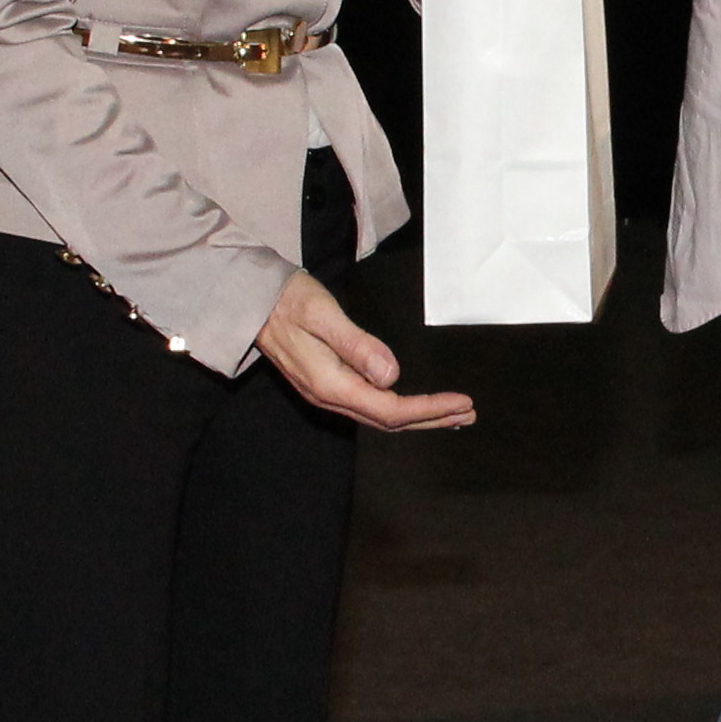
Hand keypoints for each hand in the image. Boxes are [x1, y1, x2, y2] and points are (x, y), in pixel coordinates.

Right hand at [257, 270, 475, 431]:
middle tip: (468, 413)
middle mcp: (330, 396)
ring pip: (381, 416)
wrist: (252, 302)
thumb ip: (357, 345)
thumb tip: (393, 376)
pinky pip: (371, 406)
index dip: (429, 409)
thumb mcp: (323, 314)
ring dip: (419, 417)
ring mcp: (328, 393)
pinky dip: (400, 409)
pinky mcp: (329, 384)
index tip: (460, 402)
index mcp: (331, 384)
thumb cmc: (288, 300)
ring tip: (452, 414)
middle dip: (431, 418)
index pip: (391, 409)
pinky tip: (414, 405)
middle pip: (389, 421)